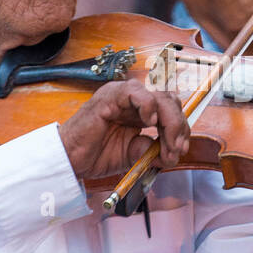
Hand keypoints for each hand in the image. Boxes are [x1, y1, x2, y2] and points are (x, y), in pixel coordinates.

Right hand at [58, 79, 189, 181]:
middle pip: (170, 100)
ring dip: (170, 121)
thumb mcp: (133, 155)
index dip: (181, 128)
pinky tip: (149, 123)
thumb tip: (172, 154)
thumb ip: (152, 151)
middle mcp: (134, 99)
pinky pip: (136, 92)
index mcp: (140, 111)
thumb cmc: (96, 154)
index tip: (181, 150)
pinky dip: (148, 106)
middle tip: (177, 148)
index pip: (171, 110)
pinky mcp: (110, 96)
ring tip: (168, 143)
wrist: (71, 160)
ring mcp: (122, 95)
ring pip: (159, 96)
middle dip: (179, 126)